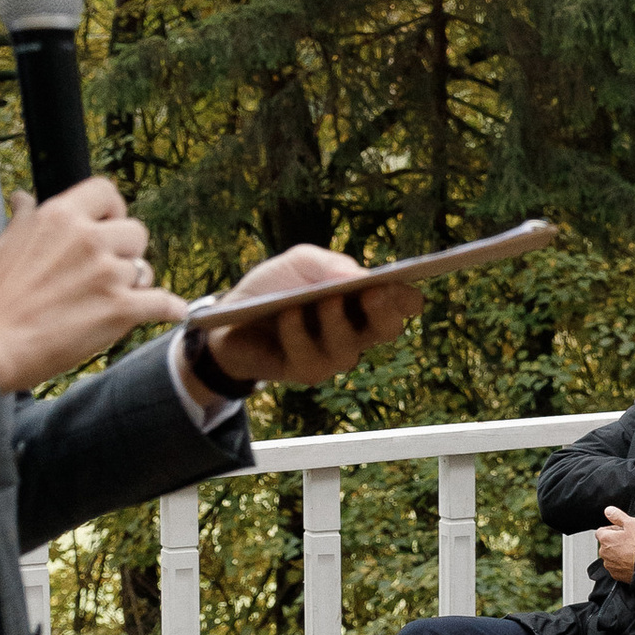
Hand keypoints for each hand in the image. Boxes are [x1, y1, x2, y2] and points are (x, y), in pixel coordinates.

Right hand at [0, 178, 183, 393]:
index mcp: (61, 217)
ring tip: (110, 299)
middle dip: (125, 252)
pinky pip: (164, 303)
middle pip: (136, 232)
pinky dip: (170, 309)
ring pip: (145, 270)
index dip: (112, 209)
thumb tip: (24, 198)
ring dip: (134, 284)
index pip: (106, 191)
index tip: (107, 225)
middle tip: (106, 271)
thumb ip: (26, 219)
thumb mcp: (4, 245)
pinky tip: (173, 311)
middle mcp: (89, 239)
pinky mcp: (120, 310)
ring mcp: (108, 274)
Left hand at [189, 245, 427, 389]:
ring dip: (336, 322)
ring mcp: (333, 355)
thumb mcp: (299, 262)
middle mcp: (356, 331)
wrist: (228, 318)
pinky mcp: (306, 372)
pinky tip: (287, 315)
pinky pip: (311, 358)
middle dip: (384, 311)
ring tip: (324, 299)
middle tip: (373, 291)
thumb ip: (329, 264)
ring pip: (349, 349)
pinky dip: (298, 334)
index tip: (395, 282)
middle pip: (388, 329)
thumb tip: (358, 276)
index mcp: (364, 301)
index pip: (403, 304)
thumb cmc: (273, 287)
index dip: (406, 296)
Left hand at [596, 502, 634, 584]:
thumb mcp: (632, 524)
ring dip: (618, 553)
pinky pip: (616, 567)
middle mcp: (603, 552)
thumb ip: (618, 516)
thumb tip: (608, 510)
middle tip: (629, 541)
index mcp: (605, 539)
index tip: (623, 531)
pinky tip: (632, 561)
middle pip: (606, 544)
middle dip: (615, 542)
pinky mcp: (615, 574)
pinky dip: (622, 564)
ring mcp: (609, 564)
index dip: (613, 530)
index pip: (602, 531)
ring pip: (611, 556)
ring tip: (632, 552)